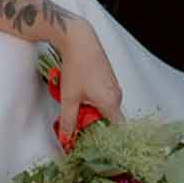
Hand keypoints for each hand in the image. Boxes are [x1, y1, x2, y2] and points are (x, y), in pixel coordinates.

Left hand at [54, 18, 121, 140]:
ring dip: (89, 110)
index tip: (90, 143)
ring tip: (73, 103)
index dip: (103, 139)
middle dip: (91, 124)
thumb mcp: (68, 98)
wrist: (78, 39)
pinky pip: (102, 96)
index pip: (115, 131)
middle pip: (108, 119)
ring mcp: (113, 86)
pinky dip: (90, 99)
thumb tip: (67, 139)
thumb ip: (68, 122)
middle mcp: (116, 95)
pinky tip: (77, 92)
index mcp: (111, 103)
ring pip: (103, 107)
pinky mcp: (107, 79)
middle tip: (74, 123)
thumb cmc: (76, 66)